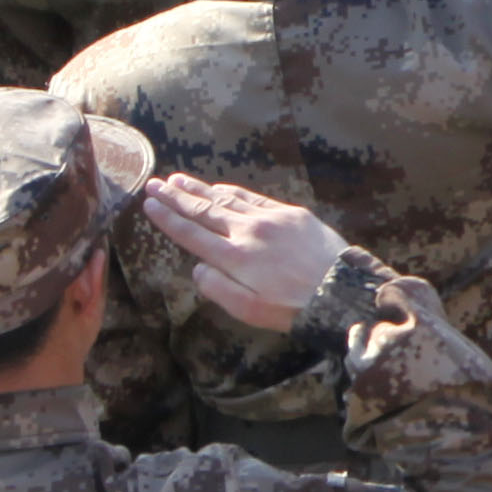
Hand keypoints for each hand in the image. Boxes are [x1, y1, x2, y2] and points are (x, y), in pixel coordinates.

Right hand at [135, 170, 352, 331]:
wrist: (342, 293)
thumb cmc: (292, 308)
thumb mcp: (248, 311)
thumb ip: (216, 288)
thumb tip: (197, 267)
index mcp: (234, 258)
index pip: (191, 234)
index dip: (168, 219)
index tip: (149, 205)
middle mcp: (248, 232)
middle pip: (204, 211)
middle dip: (176, 197)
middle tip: (154, 184)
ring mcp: (271, 219)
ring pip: (227, 199)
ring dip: (200, 189)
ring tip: (178, 180)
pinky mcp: (292, 214)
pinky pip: (254, 198)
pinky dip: (232, 192)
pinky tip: (219, 188)